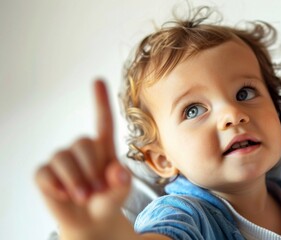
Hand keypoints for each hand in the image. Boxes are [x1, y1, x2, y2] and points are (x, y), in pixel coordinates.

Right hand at [35, 80, 131, 238]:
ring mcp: (61, 160)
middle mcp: (81, 148)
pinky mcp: (45, 173)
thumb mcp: (121, 191)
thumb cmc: (109, 199)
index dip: (100, 100)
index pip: (102, 120)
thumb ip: (122, 182)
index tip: (98, 80)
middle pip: (82, 142)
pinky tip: (65, 195)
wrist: (92, 221)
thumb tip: (116, 172)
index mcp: (104, 147)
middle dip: (91, 170)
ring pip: (63, 158)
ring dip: (76, 181)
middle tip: (98, 191)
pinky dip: (57, 187)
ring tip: (85, 196)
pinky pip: (46, 174)